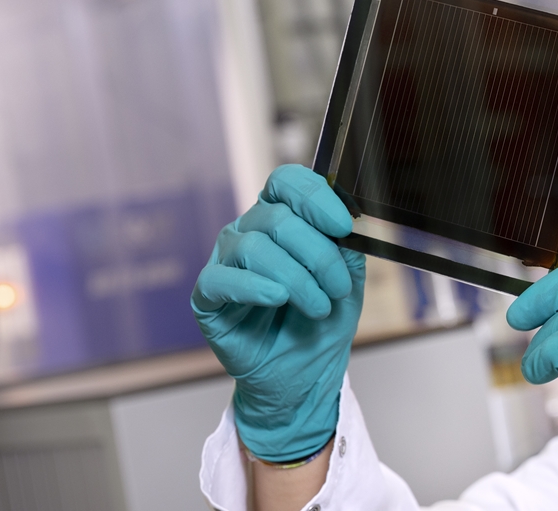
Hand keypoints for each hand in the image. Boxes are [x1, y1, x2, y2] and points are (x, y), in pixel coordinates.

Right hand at [192, 164, 361, 461]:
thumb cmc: (321, 321)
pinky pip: (222, 280)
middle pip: (278, 218)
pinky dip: (254, 287)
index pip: (286, 183)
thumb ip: (346, 248)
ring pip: (255, 247)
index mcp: (281, 218)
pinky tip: (277, 299)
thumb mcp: (347, 280)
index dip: (315, 197)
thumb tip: (349, 223)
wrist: (303, 374)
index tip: (344, 226)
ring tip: (318, 308)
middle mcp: (248, 232)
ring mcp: (225, 262)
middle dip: (319, 255)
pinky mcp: (208, 296)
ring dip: (297, 279)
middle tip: (338, 288)